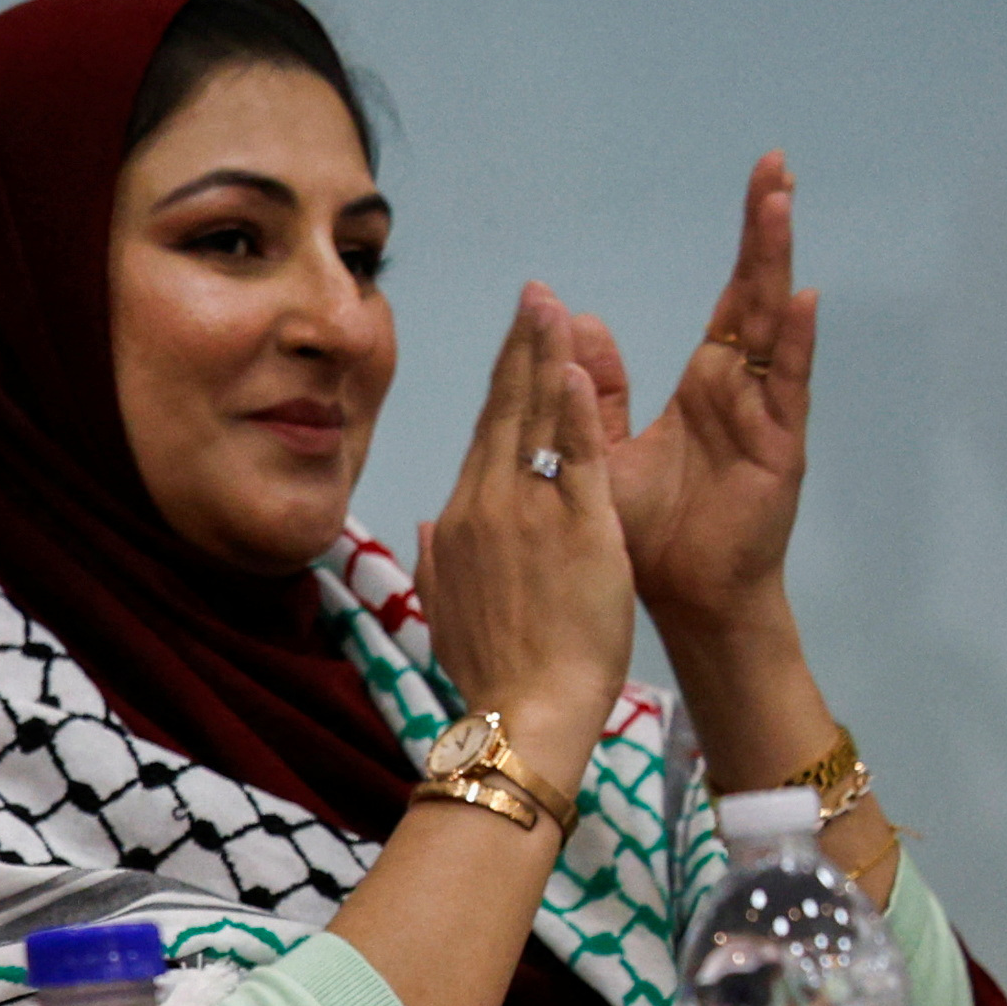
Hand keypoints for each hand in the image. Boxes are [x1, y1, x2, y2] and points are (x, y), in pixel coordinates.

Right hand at [412, 288, 637, 759]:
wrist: (526, 712)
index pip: (486, 433)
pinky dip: (574, 409)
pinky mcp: (578, 527)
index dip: (501, 381)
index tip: (515, 339)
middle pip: (506, 410)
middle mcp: (488, 504)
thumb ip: (438, 561)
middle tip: (536, 294)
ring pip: (537, 419)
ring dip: (545, 356)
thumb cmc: (493, 672)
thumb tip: (427, 523)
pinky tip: (575, 366)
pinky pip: (575, 456)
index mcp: (462, 522)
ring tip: (554, 306)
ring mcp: (530, 512)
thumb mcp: (448, 612)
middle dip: (521, 346)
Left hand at [591, 154, 816, 647]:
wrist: (681, 600)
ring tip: (778, 204)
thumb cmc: (649, 534)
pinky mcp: (778, 449)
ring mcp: (764, 416)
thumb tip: (578, 324)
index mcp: (709, 387)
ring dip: (773, 265)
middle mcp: (741, 391)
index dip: (743, 243)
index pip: (730, 301)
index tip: (759, 179)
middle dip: (765, 231)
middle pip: (755, 295)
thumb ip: (601, 391)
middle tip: (775, 165)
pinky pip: (785, 387)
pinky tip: (799, 298)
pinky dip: (791, 343)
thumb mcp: (609, 451)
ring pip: (771, 326)